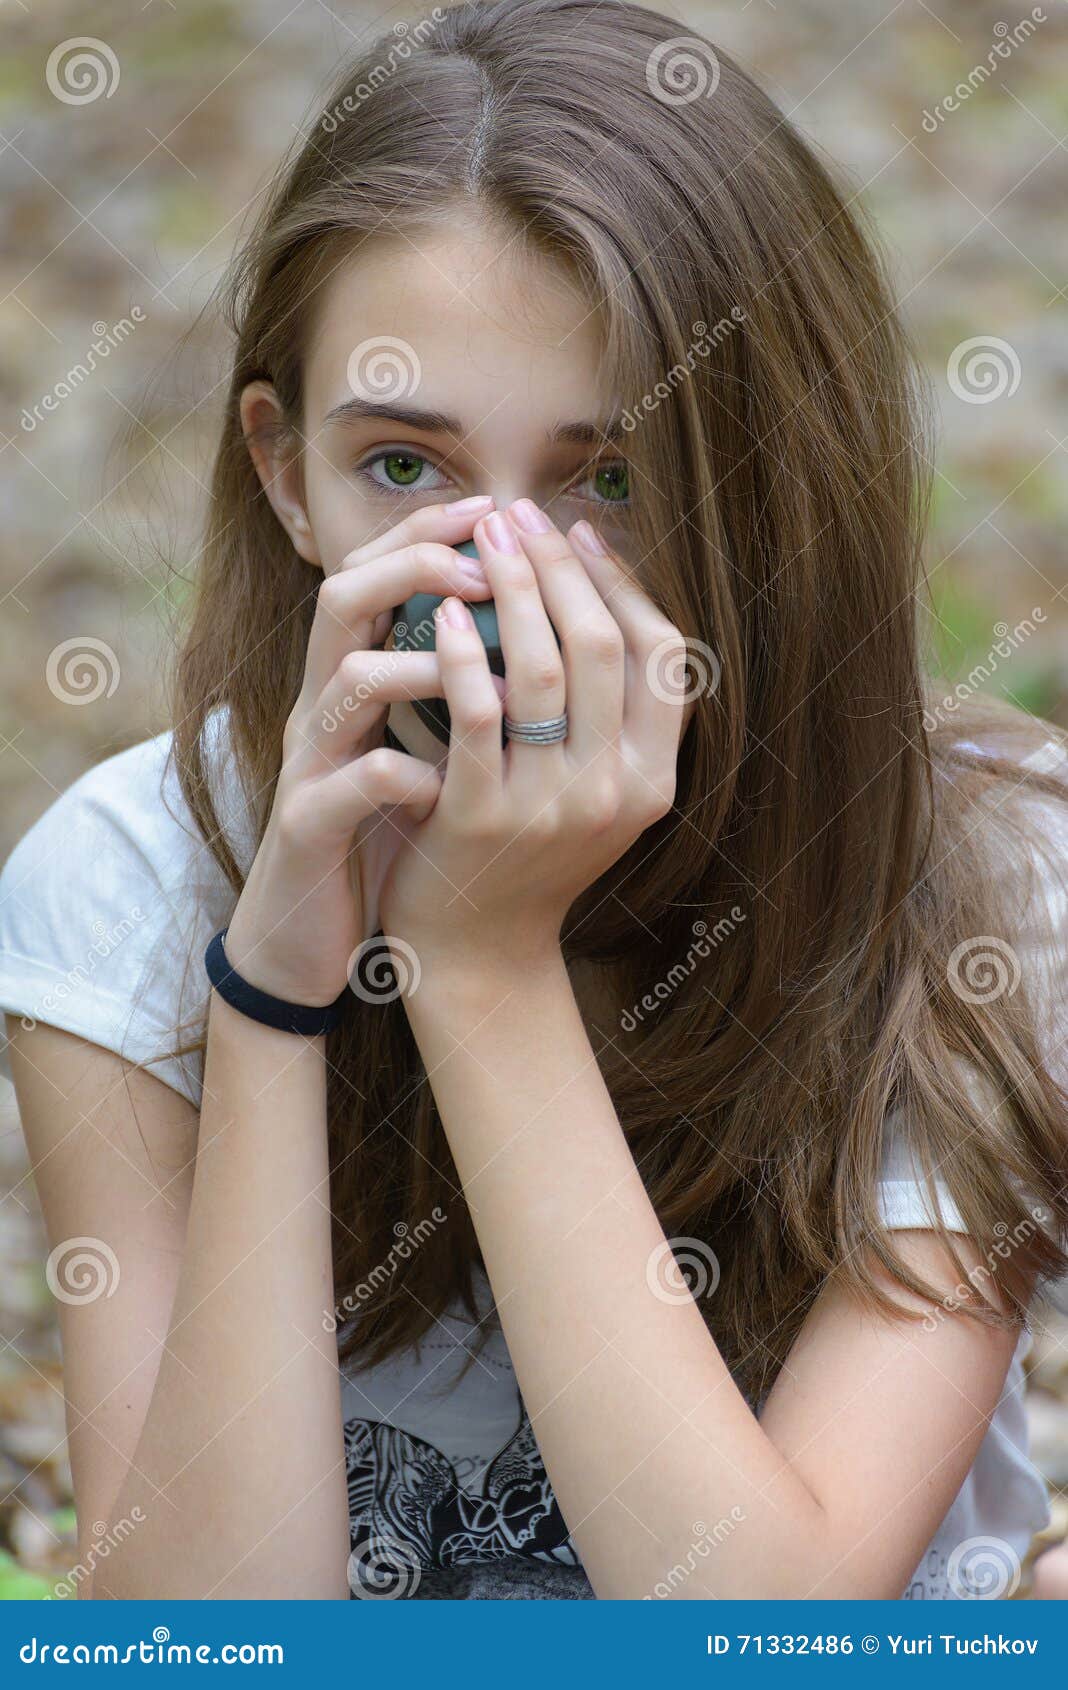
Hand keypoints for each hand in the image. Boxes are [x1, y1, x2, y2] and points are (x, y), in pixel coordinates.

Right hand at [223, 498, 496, 1005]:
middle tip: (487, 564)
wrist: (307, 934)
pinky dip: (399, 776)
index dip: (429, 533)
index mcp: (353, 684)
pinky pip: (349, 786)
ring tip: (497, 682)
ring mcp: (310, 764)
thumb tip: (536, 632)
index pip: (376, 575)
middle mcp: (324, 708)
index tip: (496, 508)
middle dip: (414, 566)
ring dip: (421, 667)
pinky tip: (446, 785)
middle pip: (343, 598)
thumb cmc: (378, 835)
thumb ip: (453, 693)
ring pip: (344, 680)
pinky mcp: (308, 827)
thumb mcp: (418, 750)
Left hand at [377, 503, 687, 975]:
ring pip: (543, 668)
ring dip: (512, 588)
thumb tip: (595, 587)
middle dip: (559, 566)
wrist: (476, 950)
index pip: (663, 655)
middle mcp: (617, 792)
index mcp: (655, 779)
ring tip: (481, 539)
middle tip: (518, 513)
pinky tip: (443, 610)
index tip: (578, 532)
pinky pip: (479, 712)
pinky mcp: (485, 816)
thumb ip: (608, 713)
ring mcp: (552, 807)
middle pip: (603, 647)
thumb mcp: (596, 791)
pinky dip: (463, 650)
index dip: (624, 583)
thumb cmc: (529, 855)